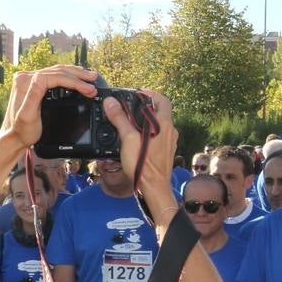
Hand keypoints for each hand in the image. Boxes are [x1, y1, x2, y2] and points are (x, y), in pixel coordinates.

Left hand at [0, 65, 97, 154]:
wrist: (14, 137)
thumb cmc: (22, 131)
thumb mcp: (28, 116)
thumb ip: (33, 95)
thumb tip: (41, 78)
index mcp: (25, 83)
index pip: (55, 76)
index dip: (74, 81)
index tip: (88, 89)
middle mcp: (25, 77)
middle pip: (57, 71)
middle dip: (78, 76)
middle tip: (94, 80)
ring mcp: (29, 79)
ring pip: (57, 71)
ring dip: (75, 74)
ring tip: (90, 77)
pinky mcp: (33, 83)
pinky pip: (54, 75)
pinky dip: (68, 76)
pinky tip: (76, 77)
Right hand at [104, 89, 176, 206]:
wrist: (154, 187)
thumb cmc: (143, 165)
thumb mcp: (128, 138)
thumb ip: (120, 119)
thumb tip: (111, 102)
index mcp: (164, 124)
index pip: (162, 100)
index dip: (151, 94)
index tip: (138, 93)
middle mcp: (170, 131)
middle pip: (161, 111)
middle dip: (146, 107)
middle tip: (132, 106)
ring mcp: (170, 142)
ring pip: (160, 124)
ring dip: (147, 120)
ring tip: (131, 121)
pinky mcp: (166, 151)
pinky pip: (159, 136)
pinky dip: (149, 132)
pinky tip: (137, 138)